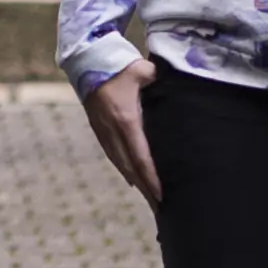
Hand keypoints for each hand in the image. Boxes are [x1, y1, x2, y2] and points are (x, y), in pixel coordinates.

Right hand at [77, 54, 162, 205]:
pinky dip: (124, 169)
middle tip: (160, 208)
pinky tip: (132, 178)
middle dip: (146, 189)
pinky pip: (112, 155)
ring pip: (120, 164)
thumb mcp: (143, 71)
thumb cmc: (118, 63)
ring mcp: (103, 131)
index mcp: (126, 119)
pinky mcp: (98, 128)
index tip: (161, 195)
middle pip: (130, 167)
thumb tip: (181, 87)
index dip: (151, 178)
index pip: (141, 156)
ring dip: (135, 182)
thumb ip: (161, 82)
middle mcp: (112, 130)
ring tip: (149, 198)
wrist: (86, 59)